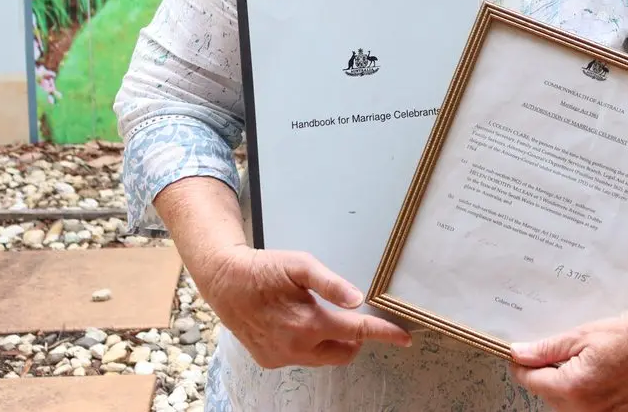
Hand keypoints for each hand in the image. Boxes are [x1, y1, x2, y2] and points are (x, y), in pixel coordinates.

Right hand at [190, 244, 412, 368]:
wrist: (224, 283)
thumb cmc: (263, 269)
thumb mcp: (300, 265)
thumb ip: (331, 283)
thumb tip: (357, 298)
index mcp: (308, 323)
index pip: (357, 332)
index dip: (383, 334)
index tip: (404, 338)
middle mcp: (296, 347)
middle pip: (344, 352)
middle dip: (355, 337)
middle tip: (350, 315)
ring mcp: (282, 358)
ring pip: (322, 357)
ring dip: (330, 340)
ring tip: (317, 313)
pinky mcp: (270, 361)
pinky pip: (302, 358)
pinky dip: (308, 343)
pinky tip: (294, 322)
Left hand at [509, 304, 627, 411]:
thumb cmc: (625, 336)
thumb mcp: (581, 335)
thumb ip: (546, 349)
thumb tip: (517, 353)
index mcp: (573, 387)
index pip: (530, 382)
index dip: (523, 365)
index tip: (523, 354)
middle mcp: (585, 410)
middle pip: (546, 396)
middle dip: (546, 375)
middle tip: (563, 354)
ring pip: (564, 407)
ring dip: (564, 388)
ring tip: (583, 365)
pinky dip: (582, 398)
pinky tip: (595, 380)